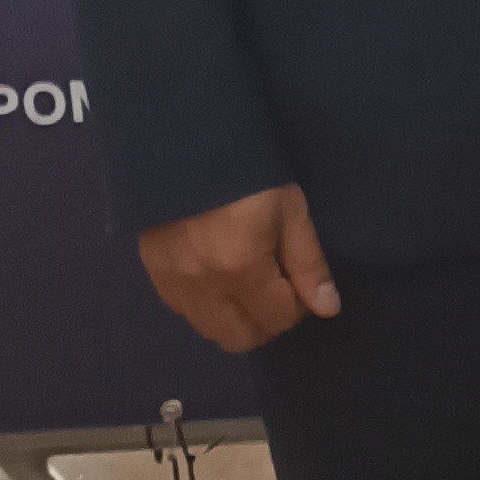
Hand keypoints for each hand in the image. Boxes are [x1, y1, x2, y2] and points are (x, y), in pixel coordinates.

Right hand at [138, 185, 340, 352]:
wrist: (184, 142)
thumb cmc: (248, 172)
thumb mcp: (289, 209)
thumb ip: (307, 263)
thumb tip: (326, 308)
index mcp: (242, 268)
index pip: (277, 319)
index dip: (297, 308)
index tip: (299, 285)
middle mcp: (204, 286)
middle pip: (239, 338)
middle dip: (265, 323)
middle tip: (276, 293)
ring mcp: (174, 282)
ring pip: (208, 329)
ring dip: (234, 318)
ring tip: (247, 285)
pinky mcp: (153, 271)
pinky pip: (182, 310)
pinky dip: (205, 306)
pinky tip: (216, 277)